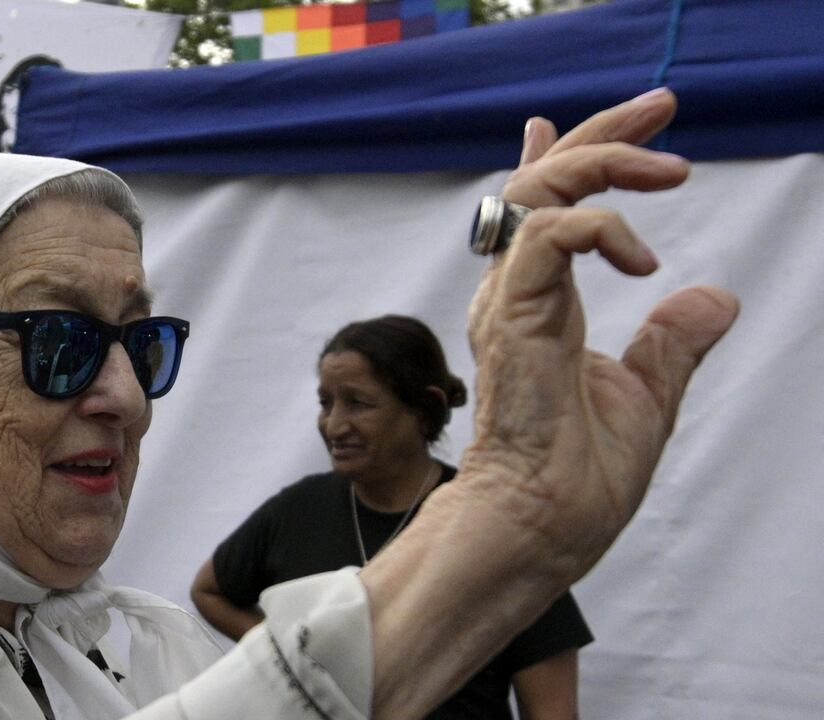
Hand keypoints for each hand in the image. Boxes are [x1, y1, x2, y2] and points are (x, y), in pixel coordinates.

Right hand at [463, 87, 739, 577]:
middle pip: (544, 184)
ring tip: (671, 169)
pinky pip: (550, 235)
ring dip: (607, 163)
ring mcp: (510, 303)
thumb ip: (670, 340)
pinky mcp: (515, 315)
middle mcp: (517, 295)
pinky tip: (644, 259)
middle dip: (604, 134)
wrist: (541, 525)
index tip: (598, 128)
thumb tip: (712, 294)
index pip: (545, 214)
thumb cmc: (577, 479)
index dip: (570, 161)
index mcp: (539, 307)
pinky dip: (601, 227)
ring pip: (539, 192)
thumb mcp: (648, 394)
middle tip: (664, 104)